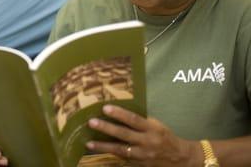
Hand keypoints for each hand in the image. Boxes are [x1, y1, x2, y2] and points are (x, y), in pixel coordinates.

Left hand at [86, 105, 202, 166]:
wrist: (180, 158)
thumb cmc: (165, 136)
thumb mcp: (157, 125)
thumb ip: (141, 121)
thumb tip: (119, 111)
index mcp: (152, 129)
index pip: (133, 119)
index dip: (119, 114)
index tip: (105, 108)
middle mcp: (147, 142)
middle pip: (124, 134)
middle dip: (107, 128)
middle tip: (92, 122)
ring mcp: (143, 155)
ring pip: (121, 150)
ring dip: (103, 146)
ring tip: (88, 143)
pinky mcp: (139, 165)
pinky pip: (123, 160)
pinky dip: (110, 157)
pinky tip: (98, 155)